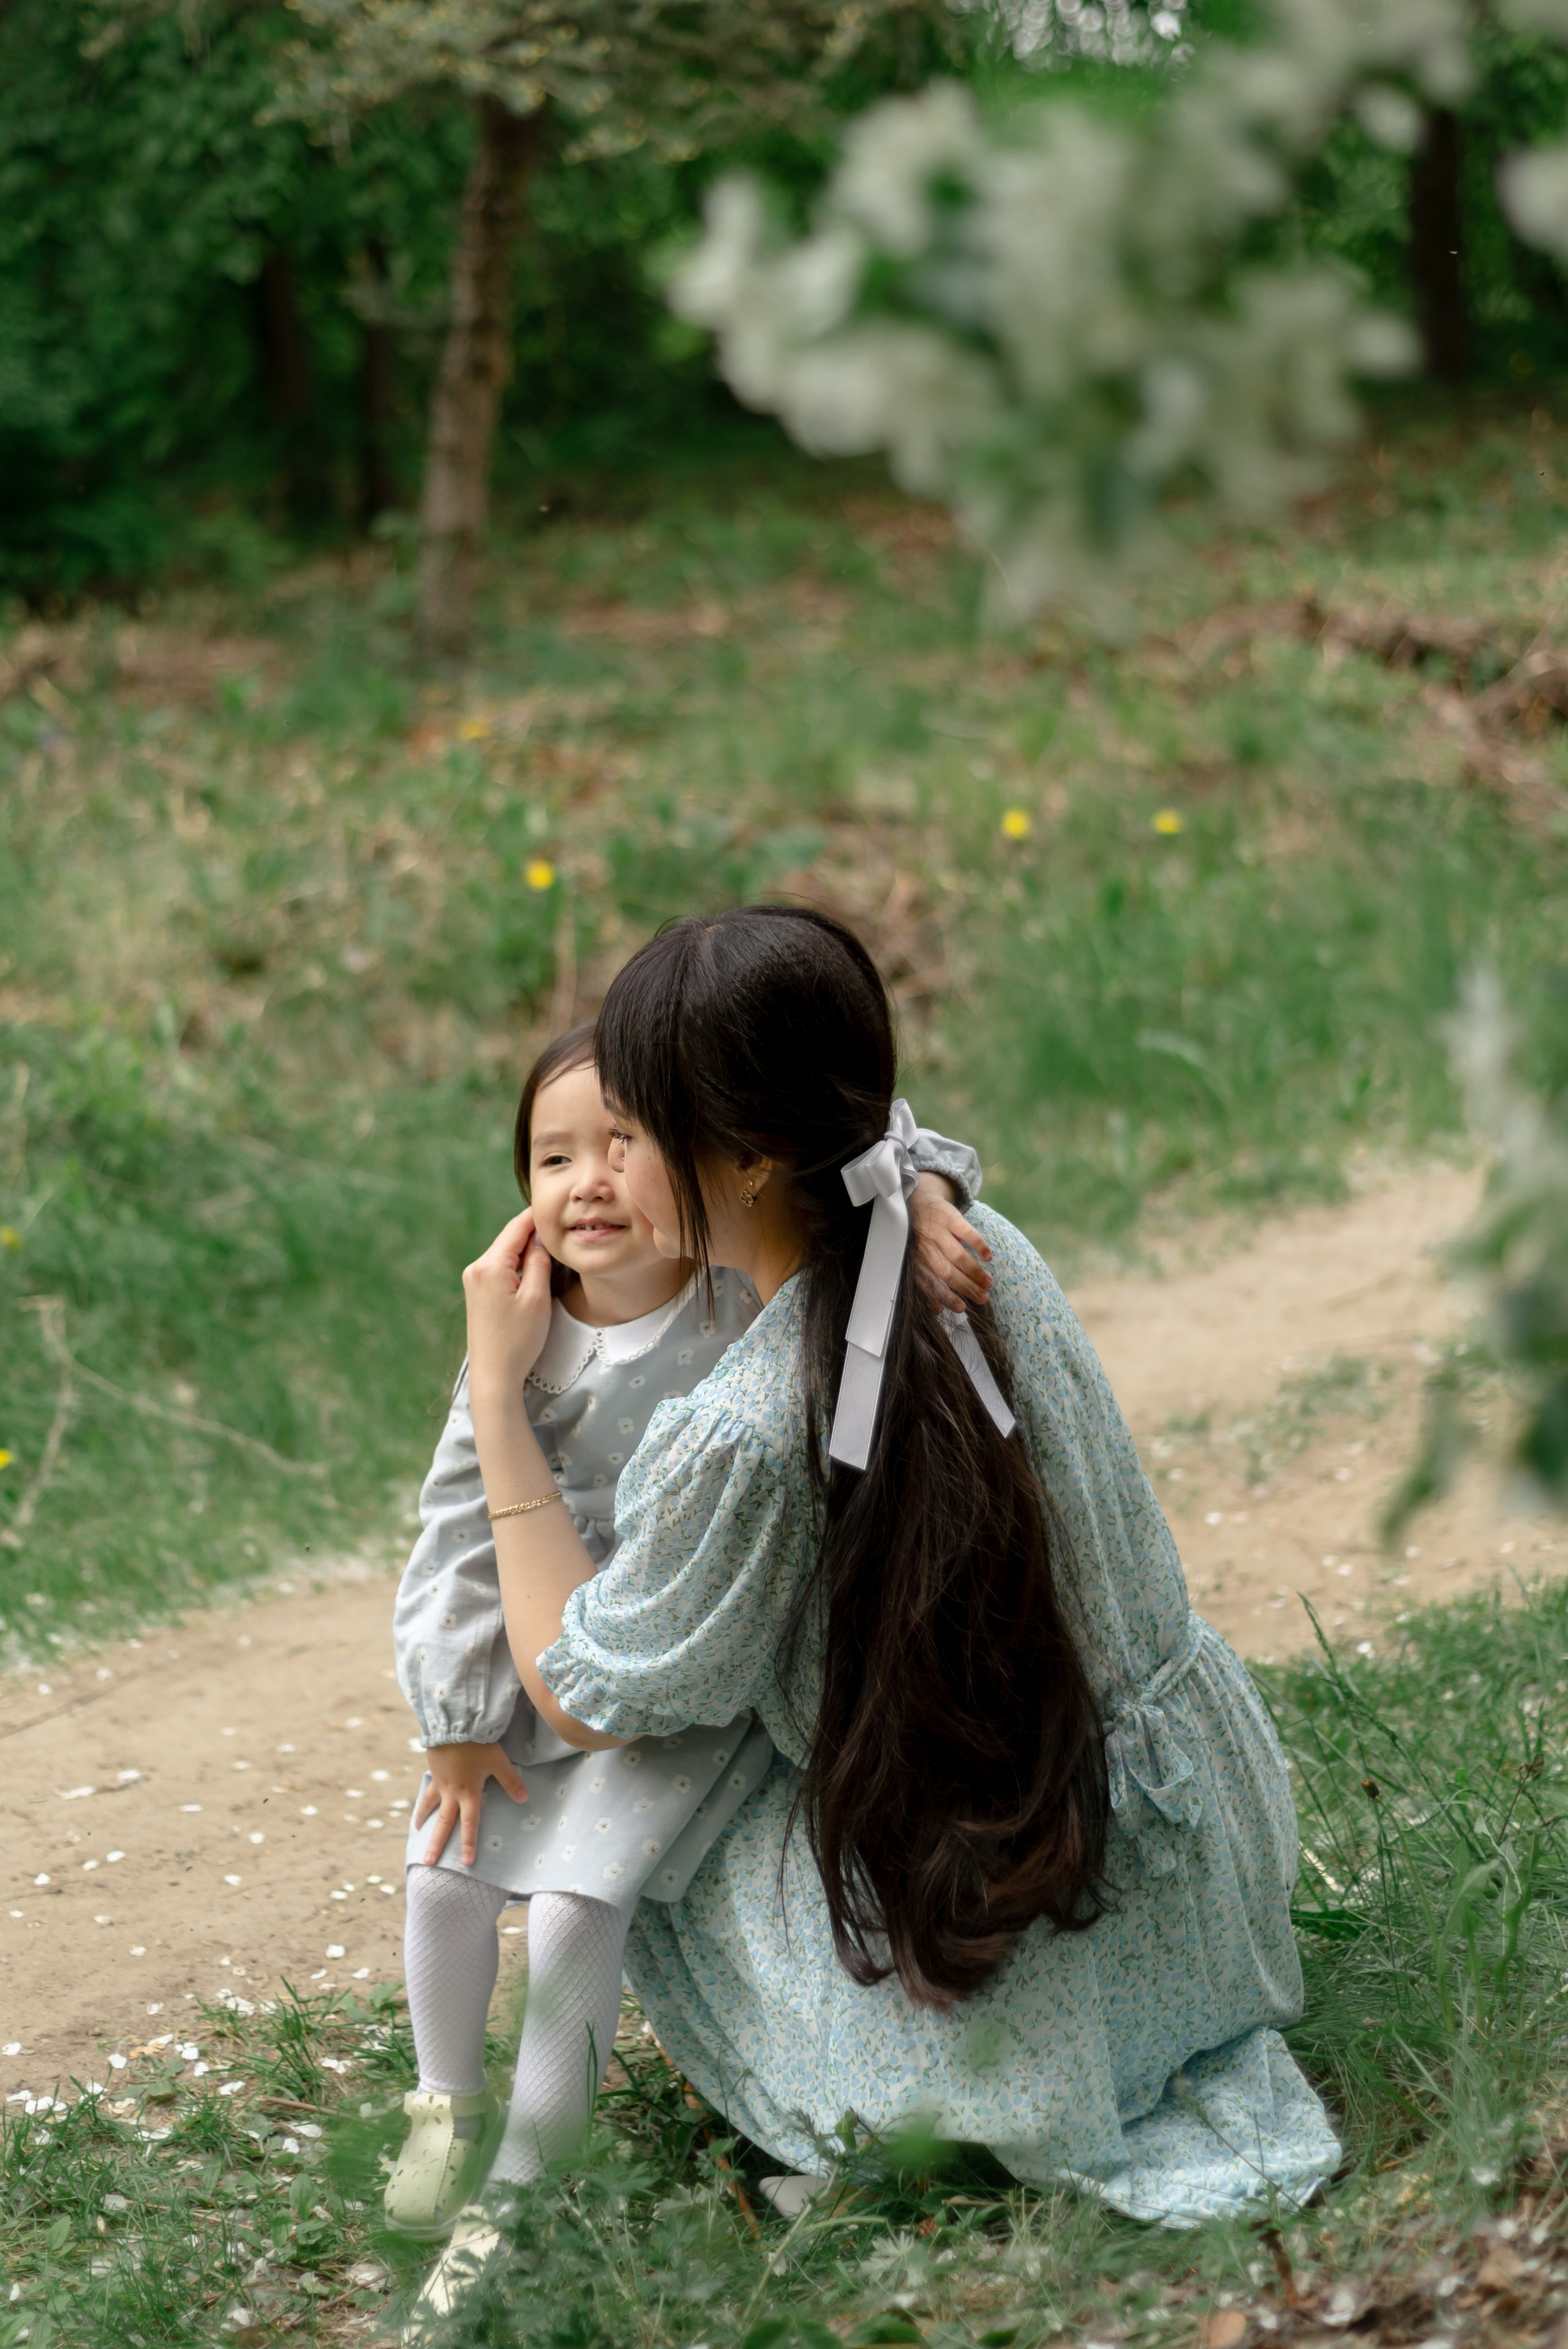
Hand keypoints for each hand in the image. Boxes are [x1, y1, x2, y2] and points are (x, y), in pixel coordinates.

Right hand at [414, 1742, 527, 1867]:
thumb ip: (510, 1781)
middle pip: (443, 1822)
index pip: (469, 1824)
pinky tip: (421, 1802)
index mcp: (468, 1793)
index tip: (466, 1862)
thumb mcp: (498, 1762)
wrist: (453, 1724)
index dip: (468, 1843)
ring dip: (423, 1820)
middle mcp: (451, 1792)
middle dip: (437, 1844)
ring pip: (430, 1805)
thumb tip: (524, 1798)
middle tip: (428, 1862)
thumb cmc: (478, 1743)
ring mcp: (440, 1781)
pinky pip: (427, 1789)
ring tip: (417, 1832)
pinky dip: (423, 1798)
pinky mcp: (434, 1769)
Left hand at [463, 1206, 554, 1402]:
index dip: (538, 1216)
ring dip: (525, 1249)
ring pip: (504, 1252)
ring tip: (551, 1247)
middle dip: (533, 1232)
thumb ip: (539, 1261)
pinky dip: (516, 1263)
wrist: (493, 1375)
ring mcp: (473, 1280)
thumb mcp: (537, 1298)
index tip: (559, 1208)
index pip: (516, 1227)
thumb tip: (540, 1236)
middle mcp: (476, 1268)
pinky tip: (533, 1268)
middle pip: (509, 1238)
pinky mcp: (475, 1291)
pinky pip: (499, 1267)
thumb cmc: (518, 1340)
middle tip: (561, 1227)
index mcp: (490, 1266)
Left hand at [910, 1174, 992, 1314]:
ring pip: (957, 1255)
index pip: (930, 1283)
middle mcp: (925, 1247)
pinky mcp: (950, 1217)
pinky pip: (967, 1232)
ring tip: (988, 1283)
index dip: (945, 1297)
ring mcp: (937, 1231)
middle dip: (966, 1287)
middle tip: (983, 1298)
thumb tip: (937, 1311)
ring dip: (974, 1271)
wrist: (917, 1200)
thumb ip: (926, 1283)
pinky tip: (989, 1257)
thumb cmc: (919, 1238)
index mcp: (915, 1260)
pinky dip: (979, 1245)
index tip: (961, 1309)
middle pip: (947, 1271)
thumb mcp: (917, 1259)